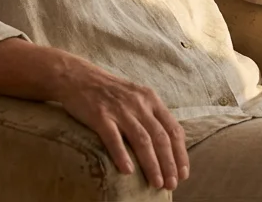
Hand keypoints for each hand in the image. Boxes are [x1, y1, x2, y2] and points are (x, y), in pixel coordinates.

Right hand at [54, 62, 188, 190]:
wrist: (78, 76)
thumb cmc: (109, 90)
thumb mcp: (136, 96)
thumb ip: (151, 115)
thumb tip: (166, 145)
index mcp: (151, 99)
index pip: (173, 129)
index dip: (180, 154)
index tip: (183, 174)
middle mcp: (139, 104)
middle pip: (160, 137)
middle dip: (169, 164)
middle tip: (172, 185)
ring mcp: (119, 109)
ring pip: (142, 140)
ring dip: (152, 164)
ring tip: (156, 183)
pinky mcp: (99, 115)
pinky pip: (113, 138)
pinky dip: (122, 155)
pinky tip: (127, 171)